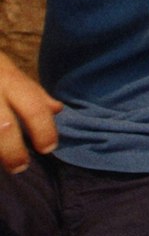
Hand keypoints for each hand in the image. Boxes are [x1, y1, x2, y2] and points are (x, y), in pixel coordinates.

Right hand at [0, 51, 60, 171]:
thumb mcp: (7, 70)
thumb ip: (30, 91)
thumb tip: (57, 109)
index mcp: (5, 78)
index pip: (33, 107)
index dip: (44, 130)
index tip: (48, 148)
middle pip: (3, 128)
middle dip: (13, 151)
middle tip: (20, 166)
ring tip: (1, 162)